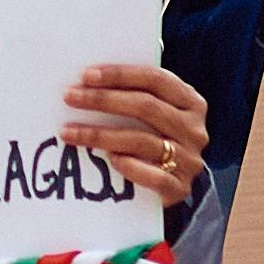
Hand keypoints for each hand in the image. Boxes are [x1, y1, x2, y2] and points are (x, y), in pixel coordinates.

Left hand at [59, 59, 216, 209]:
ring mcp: (189, 160)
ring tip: (69, 132)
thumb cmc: (156, 140)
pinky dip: (129, 166)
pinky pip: (153, 176)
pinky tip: (108, 159)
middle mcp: (194, 129)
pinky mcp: (179, 188)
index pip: (155, 79)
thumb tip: (88, 83)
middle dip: (104, 100)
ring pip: (142, 141)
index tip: (86, 76)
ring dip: (101, 135)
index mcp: (191, 102)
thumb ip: (135, 97)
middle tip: (70, 97)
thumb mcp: (156, 115)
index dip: (120, 75)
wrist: (176, 187)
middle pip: (146, 107)